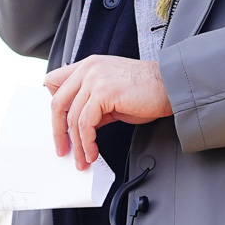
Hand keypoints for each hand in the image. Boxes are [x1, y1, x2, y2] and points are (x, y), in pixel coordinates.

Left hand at [43, 57, 172, 170]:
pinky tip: (93, 151)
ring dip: (77, 144)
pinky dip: (87, 142)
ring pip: (72, 117)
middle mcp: (89, 69)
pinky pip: (86, 123)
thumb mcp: (112, 95)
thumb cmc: (147, 91)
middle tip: (63, 149)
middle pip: (58, 103)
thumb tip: (80, 127)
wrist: (170, 87)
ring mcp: (95, 79)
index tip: (60, 126)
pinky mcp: (104, 92)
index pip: (54, 82)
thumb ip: (93, 106)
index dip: (56, 107)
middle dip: (58, 131)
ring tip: (83, 158)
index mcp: (89, 66)